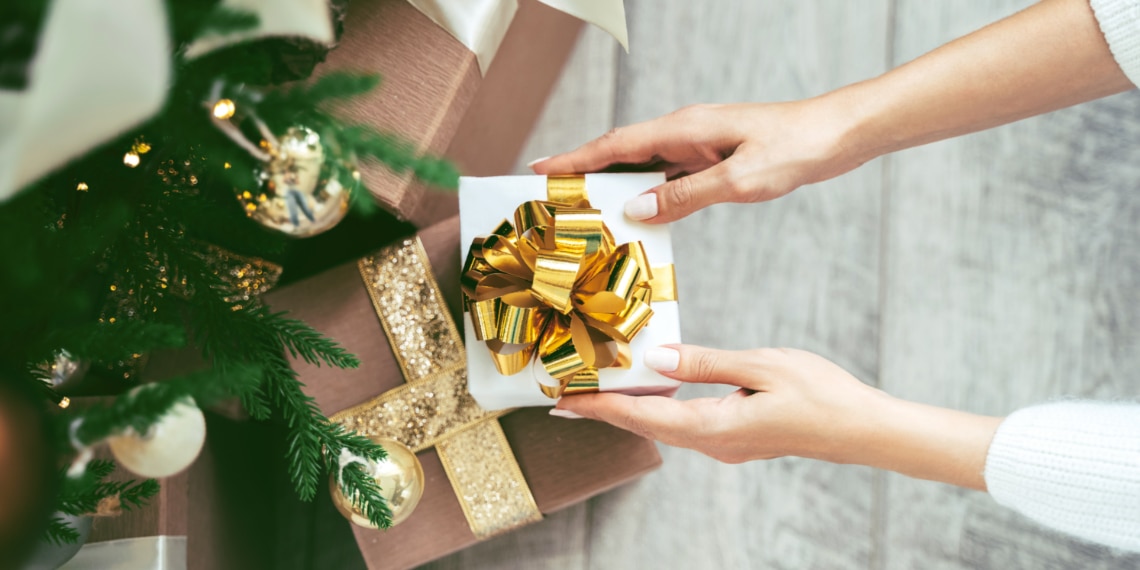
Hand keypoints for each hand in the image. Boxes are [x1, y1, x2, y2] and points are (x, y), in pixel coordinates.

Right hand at [530, 99, 868, 222]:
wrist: (836, 135)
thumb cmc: (795, 148)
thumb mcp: (740, 181)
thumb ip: (686, 196)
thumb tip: (638, 209)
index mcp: (684, 128)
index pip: (616, 144)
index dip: (575, 157)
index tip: (540, 168)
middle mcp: (685, 131)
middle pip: (621, 152)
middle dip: (583, 170)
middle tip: (550, 194)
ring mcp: (698, 144)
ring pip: (643, 165)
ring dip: (614, 183)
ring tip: (584, 208)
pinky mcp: (713, 157)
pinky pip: (668, 176)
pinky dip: (647, 192)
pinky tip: (639, 212)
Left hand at [553, 344, 1001, 489]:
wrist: (862, 429)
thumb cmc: (821, 395)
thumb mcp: (762, 366)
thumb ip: (705, 363)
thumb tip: (655, 359)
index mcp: (715, 426)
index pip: (643, 415)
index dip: (600, 407)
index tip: (563, 400)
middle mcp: (713, 443)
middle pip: (645, 424)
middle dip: (604, 409)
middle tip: (564, 394)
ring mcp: (724, 444)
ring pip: (663, 425)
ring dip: (629, 408)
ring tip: (596, 390)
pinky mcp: (735, 437)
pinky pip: (683, 423)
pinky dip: (657, 407)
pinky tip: (649, 390)